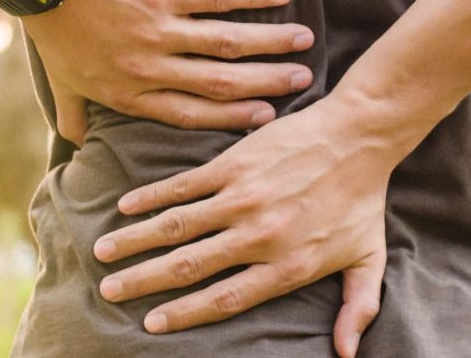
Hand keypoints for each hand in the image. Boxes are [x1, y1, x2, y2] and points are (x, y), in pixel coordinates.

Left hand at [21, 0, 314, 144]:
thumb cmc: (54, 32)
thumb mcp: (63, 85)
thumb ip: (75, 117)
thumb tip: (75, 149)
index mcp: (132, 94)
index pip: (193, 114)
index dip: (233, 118)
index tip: (267, 118)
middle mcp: (151, 68)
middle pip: (221, 83)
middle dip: (266, 84)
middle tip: (302, 81)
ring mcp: (160, 30)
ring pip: (227, 43)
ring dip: (270, 43)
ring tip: (303, 42)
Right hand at [91, 95, 411, 355]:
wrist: (360, 135)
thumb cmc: (363, 199)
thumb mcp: (368, 259)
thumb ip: (357, 307)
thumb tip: (346, 354)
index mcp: (286, 265)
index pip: (224, 299)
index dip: (185, 314)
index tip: (152, 324)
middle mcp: (258, 236)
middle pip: (188, 266)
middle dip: (143, 282)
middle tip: (109, 291)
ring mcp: (242, 197)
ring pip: (176, 226)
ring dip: (135, 240)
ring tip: (103, 252)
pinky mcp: (234, 164)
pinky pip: (183, 185)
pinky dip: (152, 197)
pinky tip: (125, 206)